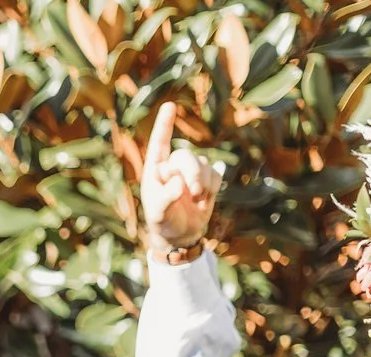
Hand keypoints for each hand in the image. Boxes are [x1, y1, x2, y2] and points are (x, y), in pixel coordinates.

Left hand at [138, 103, 215, 253]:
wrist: (181, 235)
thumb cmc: (164, 223)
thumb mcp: (159, 214)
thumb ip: (166, 198)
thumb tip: (178, 183)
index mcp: (155, 171)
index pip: (159, 144)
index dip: (164, 125)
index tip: (170, 106)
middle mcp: (172, 166)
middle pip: (185, 156)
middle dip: (192, 174)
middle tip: (194, 194)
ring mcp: (191, 170)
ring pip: (202, 164)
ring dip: (202, 184)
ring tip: (196, 201)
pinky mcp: (207, 177)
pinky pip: (215, 173)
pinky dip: (212, 188)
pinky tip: (204, 200)